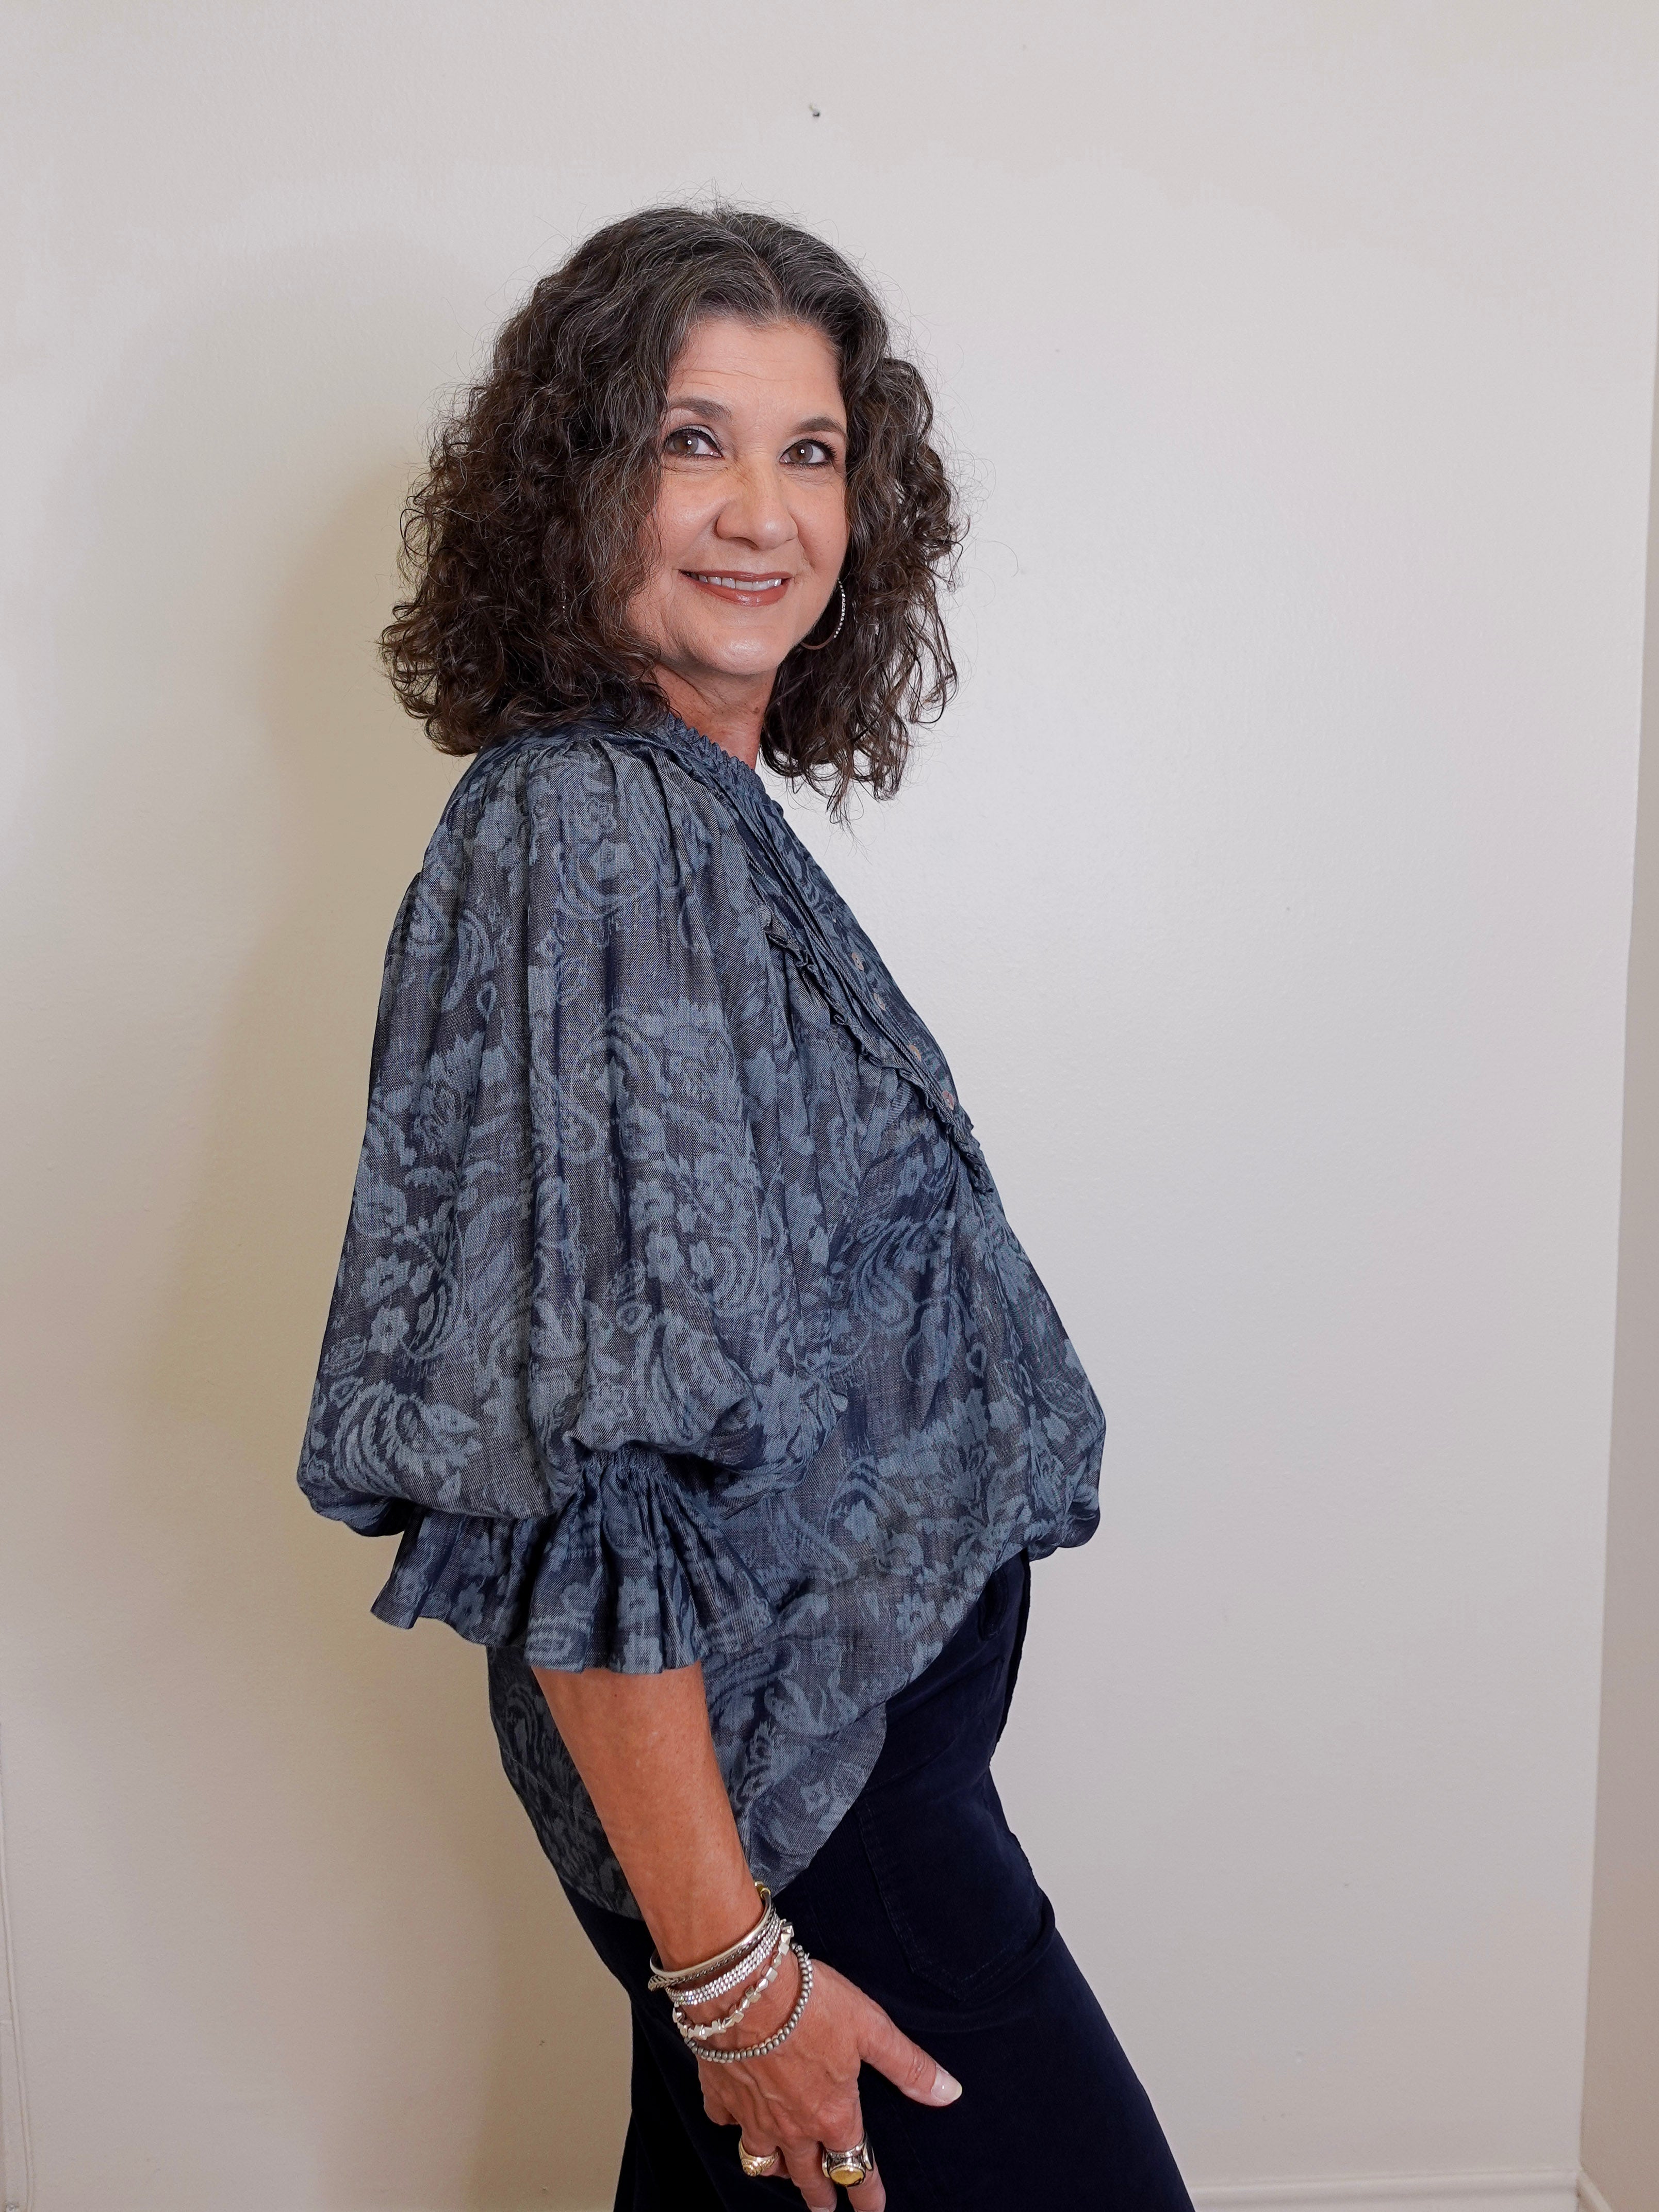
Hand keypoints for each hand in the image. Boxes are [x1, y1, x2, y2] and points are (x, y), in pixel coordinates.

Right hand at [696, 1950, 960, 2210]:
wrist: (742, 1987)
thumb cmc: (810, 2002)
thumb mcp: (871, 2027)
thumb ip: (907, 2065)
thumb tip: (948, 2092)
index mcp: (832, 2114)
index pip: (856, 2168)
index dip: (868, 2195)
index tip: (873, 2211)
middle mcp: (792, 2126)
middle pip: (807, 2178)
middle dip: (820, 2196)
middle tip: (826, 2207)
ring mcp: (752, 2115)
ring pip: (762, 2160)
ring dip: (775, 2169)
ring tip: (782, 2171)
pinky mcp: (719, 2094)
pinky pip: (723, 2123)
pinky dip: (731, 2124)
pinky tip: (735, 2115)